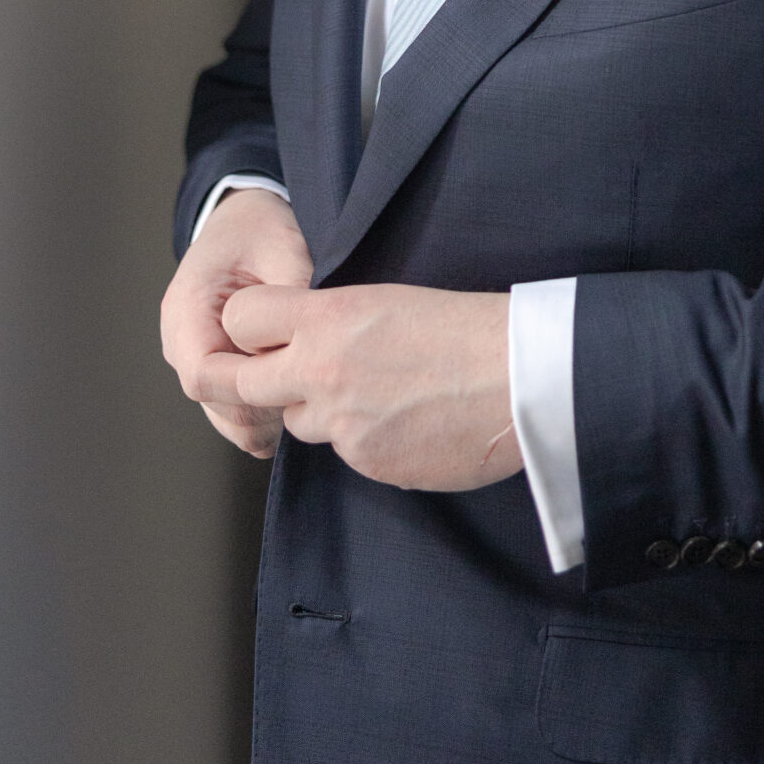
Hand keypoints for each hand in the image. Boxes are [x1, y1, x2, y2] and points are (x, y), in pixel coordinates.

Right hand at [160, 187, 313, 456]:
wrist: (243, 220)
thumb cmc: (259, 230)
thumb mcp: (283, 248)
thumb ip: (293, 295)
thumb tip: (318, 339)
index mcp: (187, 310)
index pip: (203, 376)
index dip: (248, 389)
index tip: (292, 377)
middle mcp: (181, 342)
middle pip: (216, 405)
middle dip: (266, 408)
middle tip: (314, 390)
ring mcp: (195, 359)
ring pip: (227, 418)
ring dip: (268, 415)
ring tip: (310, 391)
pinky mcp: (216, 369)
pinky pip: (237, 410)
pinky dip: (267, 412)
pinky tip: (298, 393)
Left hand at [221, 280, 520, 491]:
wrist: (525, 376)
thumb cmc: (468, 327)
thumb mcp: (386, 300)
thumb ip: (329, 322)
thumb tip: (297, 341)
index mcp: (327, 317)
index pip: (239, 318)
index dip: (246, 326)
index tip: (260, 332)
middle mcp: (320, 371)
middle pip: (239, 384)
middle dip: (250, 381)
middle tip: (275, 377)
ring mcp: (342, 424)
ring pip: (298, 421)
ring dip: (321, 411)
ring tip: (379, 392)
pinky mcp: (367, 463)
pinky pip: (345, 452)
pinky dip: (366, 440)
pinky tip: (408, 421)